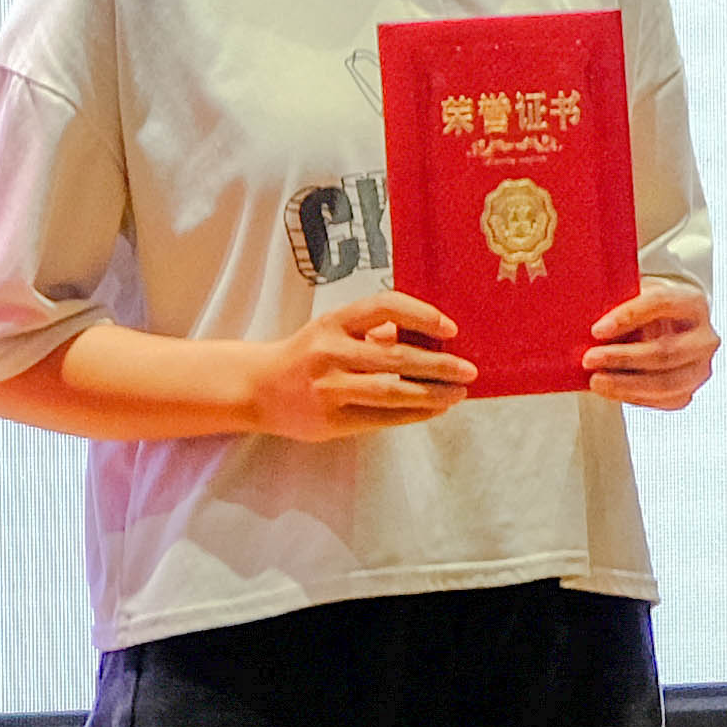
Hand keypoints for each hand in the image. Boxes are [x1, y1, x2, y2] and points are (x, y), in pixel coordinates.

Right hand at [248, 293, 474, 441]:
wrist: (258, 388)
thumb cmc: (306, 355)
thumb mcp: (332, 330)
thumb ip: (371, 331)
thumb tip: (426, 335)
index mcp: (334, 322)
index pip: (385, 306)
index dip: (422, 314)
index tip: (449, 329)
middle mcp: (331, 351)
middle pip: (396, 355)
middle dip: (439, 363)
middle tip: (468, 369)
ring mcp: (330, 388)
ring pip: (391, 391)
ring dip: (431, 393)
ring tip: (457, 394)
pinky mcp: (331, 419)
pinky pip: (381, 419)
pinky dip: (413, 414)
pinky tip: (433, 410)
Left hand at [582, 279, 718, 409]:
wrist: (670, 330)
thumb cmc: (648, 312)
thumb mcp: (637, 297)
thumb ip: (619, 304)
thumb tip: (587, 325)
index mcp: (692, 303)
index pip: (662, 305)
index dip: (628, 317)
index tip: (597, 330)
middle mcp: (704, 337)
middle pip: (664, 351)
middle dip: (623, 358)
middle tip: (590, 359)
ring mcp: (700, 368)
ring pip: (665, 383)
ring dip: (625, 385)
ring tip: (596, 381)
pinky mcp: (688, 391)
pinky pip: (661, 400)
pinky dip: (633, 397)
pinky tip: (612, 391)